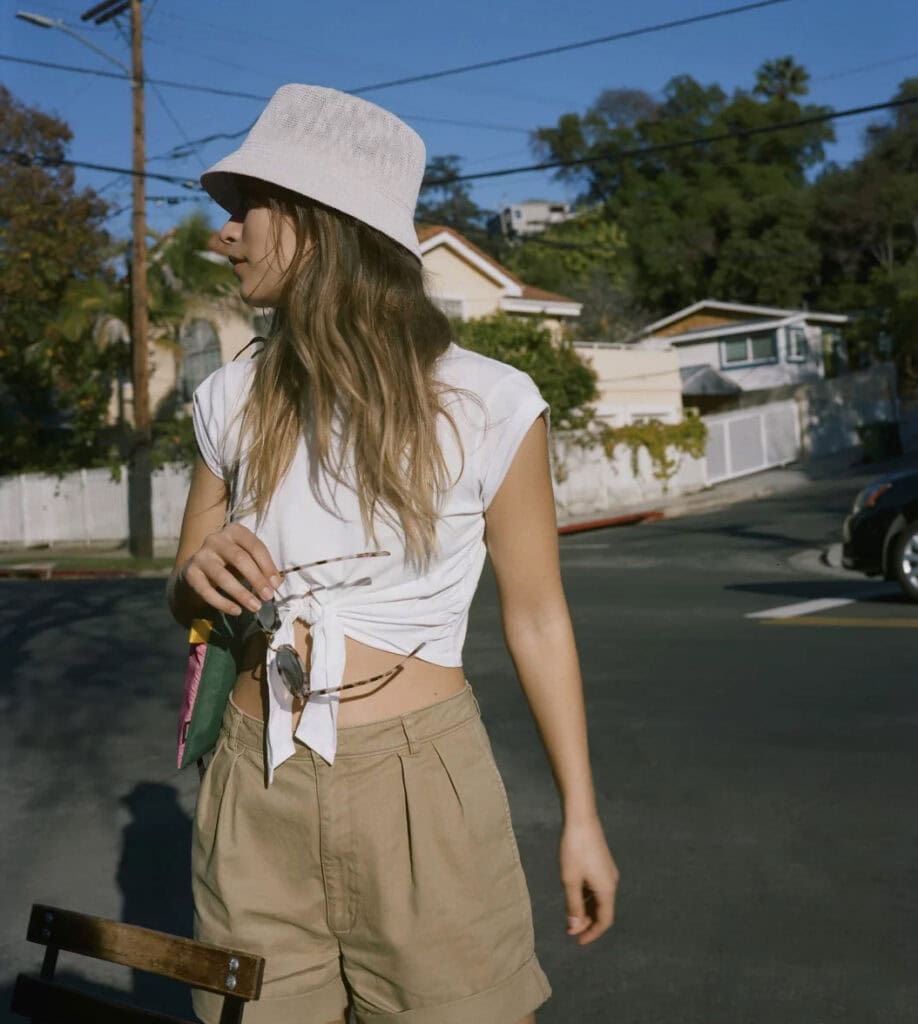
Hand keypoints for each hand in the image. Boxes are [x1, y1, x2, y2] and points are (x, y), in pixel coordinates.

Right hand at [178, 522, 280, 616]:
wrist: (199, 568)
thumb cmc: (231, 562)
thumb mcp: (248, 558)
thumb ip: (263, 568)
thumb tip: (276, 583)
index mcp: (234, 531)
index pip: (255, 546)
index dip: (267, 566)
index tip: (276, 584)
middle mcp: (215, 539)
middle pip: (239, 558)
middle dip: (256, 579)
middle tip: (268, 596)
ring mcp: (201, 555)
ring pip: (223, 576)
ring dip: (241, 593)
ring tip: (255, 606)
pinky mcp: (190, 573)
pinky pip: (207, 591)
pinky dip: (223, 603)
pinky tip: (236, 611)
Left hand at [560, 815, 618, 944]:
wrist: (581, 819)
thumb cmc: (574, 849)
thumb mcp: (570, 880)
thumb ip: (573, 905)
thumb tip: (574, 926)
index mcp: (607, 889)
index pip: (604, 921)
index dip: (592, 933)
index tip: (577, 941)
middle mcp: (611, 882)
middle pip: (603, 911)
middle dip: (587, 922)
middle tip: (570, 928)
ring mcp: (608, 872)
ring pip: (599, 899)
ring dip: (586, 909)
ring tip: (570, 914)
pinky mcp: (602, 864)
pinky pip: (597, 888)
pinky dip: (587, 896)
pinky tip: (574, 895)